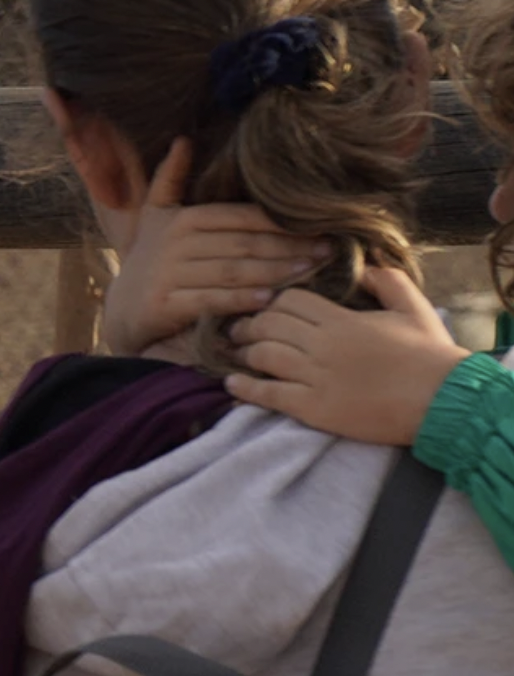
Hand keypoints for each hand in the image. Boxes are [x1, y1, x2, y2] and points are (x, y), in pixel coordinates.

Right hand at [100, 138, 329, 353]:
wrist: (122, 310)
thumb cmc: (151, 261)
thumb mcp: (156, 216)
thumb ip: (169, 179)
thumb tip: (183, 139)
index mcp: (182, 219)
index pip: (241, 217)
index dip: (281, 222)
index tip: (319, 227)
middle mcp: (174, 245)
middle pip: (243, 244)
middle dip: (289, 247)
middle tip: (327, 251)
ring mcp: (167, 275)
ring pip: (232, 271)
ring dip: (275, 272)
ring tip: (311, 272)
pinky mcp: (164, 306)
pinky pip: (211, 300)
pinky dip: (241, 300)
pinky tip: (269, 299)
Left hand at [225, 268, 466, 446]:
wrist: (442, 401)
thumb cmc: (430, 355)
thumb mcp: (413, 308)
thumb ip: (387, 282)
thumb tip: (364, 268)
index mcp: (343, 319)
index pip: (290, 301)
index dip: (272, 303)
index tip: (264, 309)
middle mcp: (324, 345)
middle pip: (269, 325)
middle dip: (249, 326)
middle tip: (239, 330)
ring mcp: (316, 376)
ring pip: (264, 355)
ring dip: (245, 353)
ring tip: (238, 354)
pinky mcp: (314, 407)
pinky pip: (269, 394)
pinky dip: (245, 388)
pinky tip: (232, 385)